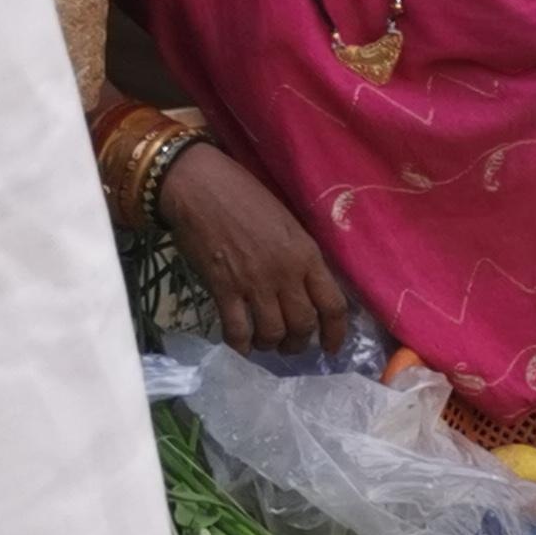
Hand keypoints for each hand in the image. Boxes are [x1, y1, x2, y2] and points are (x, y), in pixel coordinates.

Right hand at [161, 140, 352, 355]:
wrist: (199, 186)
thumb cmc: (245, 198)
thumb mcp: (288, 225)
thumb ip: (301, 257)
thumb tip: (308, 290)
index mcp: (307, 255)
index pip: (333, 305)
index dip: (335, 333)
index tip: (330, 348)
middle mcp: (286, 273)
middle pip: (303, 324)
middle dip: (299, 343)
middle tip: (291, 345)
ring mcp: (254, 282)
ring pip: (273, 332)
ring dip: (271, 345)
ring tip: (265, 344)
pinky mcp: (223, 288)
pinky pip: (237, 330)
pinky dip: (241, 344)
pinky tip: (241, 345)